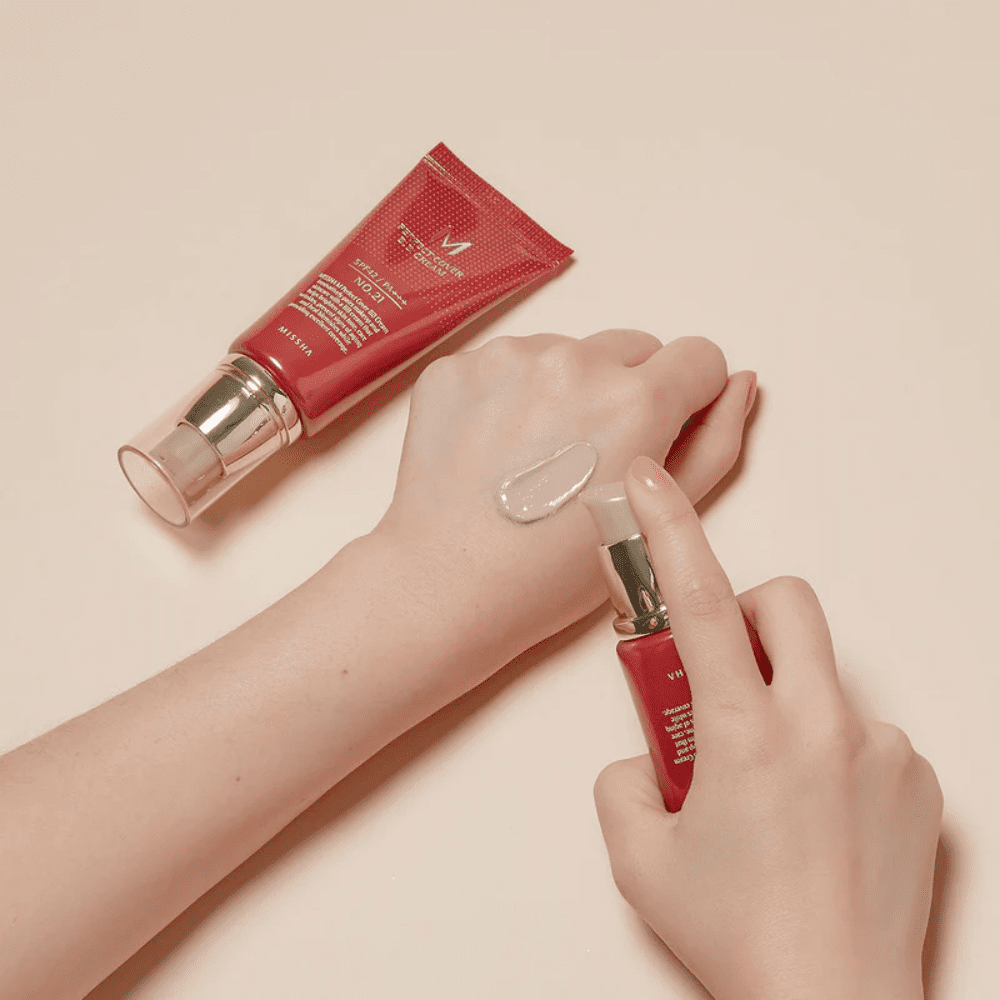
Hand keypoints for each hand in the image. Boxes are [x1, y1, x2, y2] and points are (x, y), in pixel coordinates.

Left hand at [376, 330, 754, 676]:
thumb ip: (715, 444)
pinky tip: (496, 450)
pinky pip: (508, 363)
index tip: (659, 432)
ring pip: (567, 353)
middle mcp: (574, 364)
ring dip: (564, 391)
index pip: (698, 356)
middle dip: (625, 392)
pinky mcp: (459, 367)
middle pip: (632, 348)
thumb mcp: (656, 521)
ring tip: (536, 460)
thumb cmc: (551, 574)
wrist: (449, 586)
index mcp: (636, 401)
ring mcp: (508, 359)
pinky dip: (510, 395)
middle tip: (590, 458)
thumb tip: (740, 384)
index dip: (688, 398)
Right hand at [594, 457, 942, 999]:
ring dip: (782, 700)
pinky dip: (828, 750)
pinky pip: (861, 730)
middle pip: (785, 602)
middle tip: (717, 673)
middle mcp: (821, 726)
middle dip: (744, 614)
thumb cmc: (740, 939)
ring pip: (820, 674)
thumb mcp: (639, 856)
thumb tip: (647, 757)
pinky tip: (815, 816)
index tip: (648, 484)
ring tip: (767, 785)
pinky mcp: (918, 779)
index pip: (695, 601)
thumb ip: (626, 780)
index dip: (668, 530)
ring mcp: (879, 749)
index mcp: (744, 734)